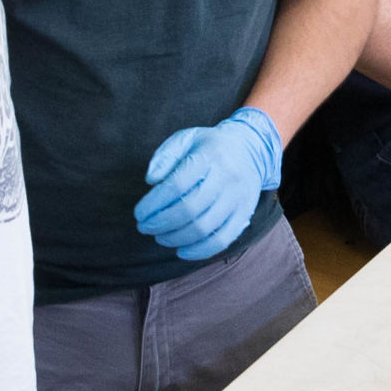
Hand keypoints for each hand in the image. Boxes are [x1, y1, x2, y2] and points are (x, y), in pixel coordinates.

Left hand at [135, 107, 282, 261]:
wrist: (251, 150)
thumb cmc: (209, 147)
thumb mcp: (186, 139)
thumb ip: (165, 156)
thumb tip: (151, 180)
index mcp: (209, 156)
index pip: (177, 185)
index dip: (154, 203)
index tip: (139, 213)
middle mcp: (227, 177)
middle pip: (190, 209)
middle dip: (161, 223)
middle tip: (145, 227)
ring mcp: (238, 198)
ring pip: (204, 227)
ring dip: (176, 238)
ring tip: (160, 237)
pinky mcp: (244, 214)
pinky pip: (222, 240)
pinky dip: (199, 251)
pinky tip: (181, 251)